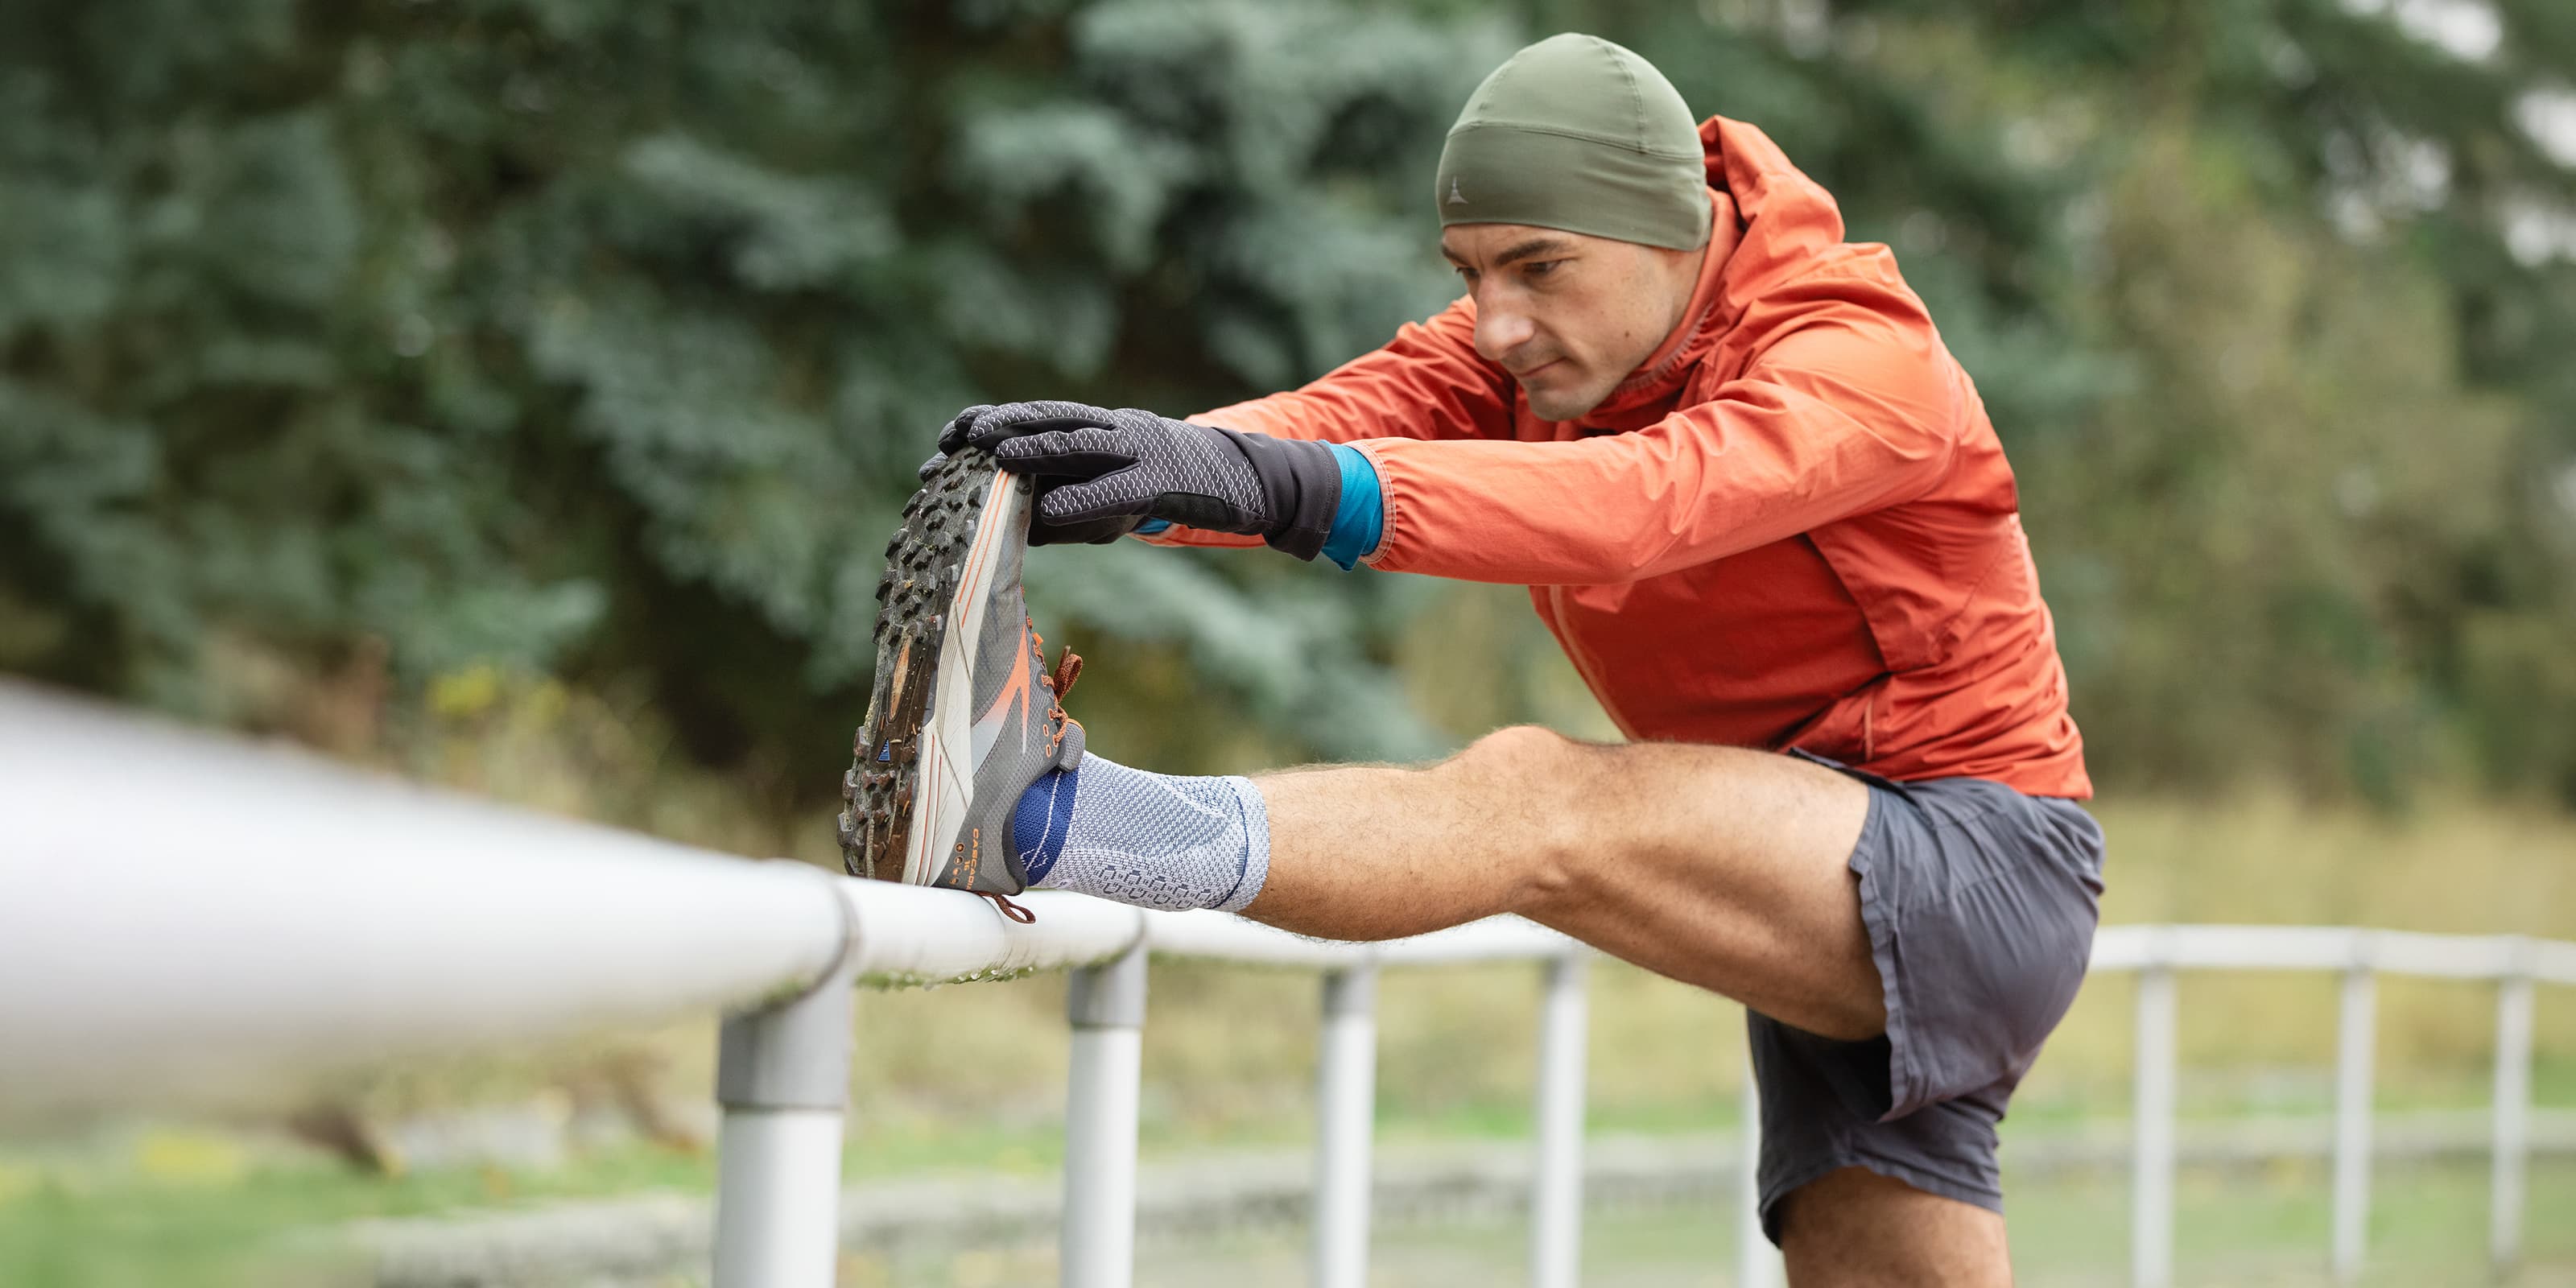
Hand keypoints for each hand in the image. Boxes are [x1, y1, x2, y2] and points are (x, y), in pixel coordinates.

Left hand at [954, 400, 1341, 556]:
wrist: (1248, 482)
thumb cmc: (1175, 491)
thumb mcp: (1117, 494)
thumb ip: (1069, 505)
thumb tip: (1018, 527)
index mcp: (1101, 428)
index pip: (1038, 418)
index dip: (991, 423)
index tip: (947, 439)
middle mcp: (1115, 428)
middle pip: (1050, 419)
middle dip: (1001, 428)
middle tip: (954, 442)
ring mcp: (1141, 448)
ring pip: (1081, 441)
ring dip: (1037, 447)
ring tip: (995, 455)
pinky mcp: (1163, 478)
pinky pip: (1117, 489)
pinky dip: (1082, 499)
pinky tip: (1049, 510)